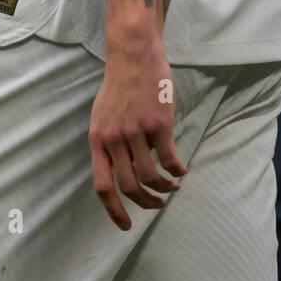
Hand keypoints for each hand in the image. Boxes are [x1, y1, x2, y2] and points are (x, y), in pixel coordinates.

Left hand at [89, 29, 186, 230]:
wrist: (133, 54)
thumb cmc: (119, 85)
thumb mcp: (102, 115)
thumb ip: (109, 143)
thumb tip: (124, 171)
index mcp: (97, 138)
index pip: (102, 186)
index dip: (114, 211)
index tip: (126, 226)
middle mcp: (114, 138)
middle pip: (129, 186)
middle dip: (145, 202)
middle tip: (157, 203)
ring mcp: (136, 131)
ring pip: (151, 176)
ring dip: (164, 187)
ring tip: (173, 185)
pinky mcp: (158, 124)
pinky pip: (170, 159)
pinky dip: (178, 170)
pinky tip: (182, 170)